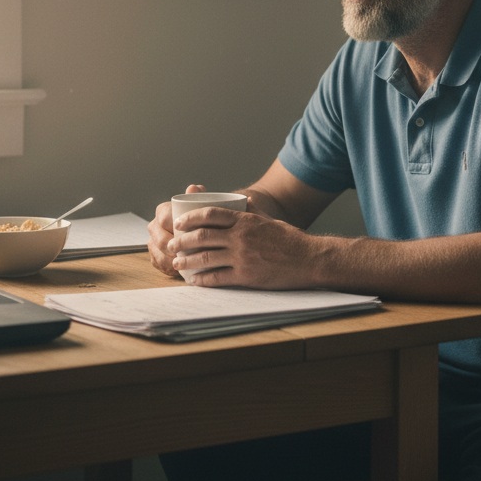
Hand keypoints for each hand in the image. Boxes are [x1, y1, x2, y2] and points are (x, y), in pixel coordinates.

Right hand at [147, 182, 207, 277]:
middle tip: (193, 254)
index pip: (165, 219)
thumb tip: (193, 188)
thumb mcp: (201, 204)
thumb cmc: (200, 216)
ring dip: (173, 261)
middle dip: (176, 248)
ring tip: (188, 264)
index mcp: (163, 211)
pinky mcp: (154, 256)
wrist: (197, 228)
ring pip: (158, 254)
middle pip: (161, 240)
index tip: (193, 235)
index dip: (177, 228)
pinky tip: (182, 270)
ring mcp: (152, 242)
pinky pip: (159, 264)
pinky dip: (170, 268)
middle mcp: (154, 226)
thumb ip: (198, 195)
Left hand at [168, 206, 313, 288]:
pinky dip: (203, 279)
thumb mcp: (269, 219)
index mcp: (245, 220)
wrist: (308, 259)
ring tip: (177, 264)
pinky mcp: (246, 276)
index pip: (210, 214)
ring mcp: (242, 257)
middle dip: (183, 241)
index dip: (191, 218)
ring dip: (187, 261)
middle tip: (172, 245)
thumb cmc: (290, 239)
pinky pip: (218, 277)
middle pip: (202, 236)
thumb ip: (252, 211)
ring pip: (206, 257)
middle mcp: (240, 236)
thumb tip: (241, 199)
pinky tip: (195, 281)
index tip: (180, 223)